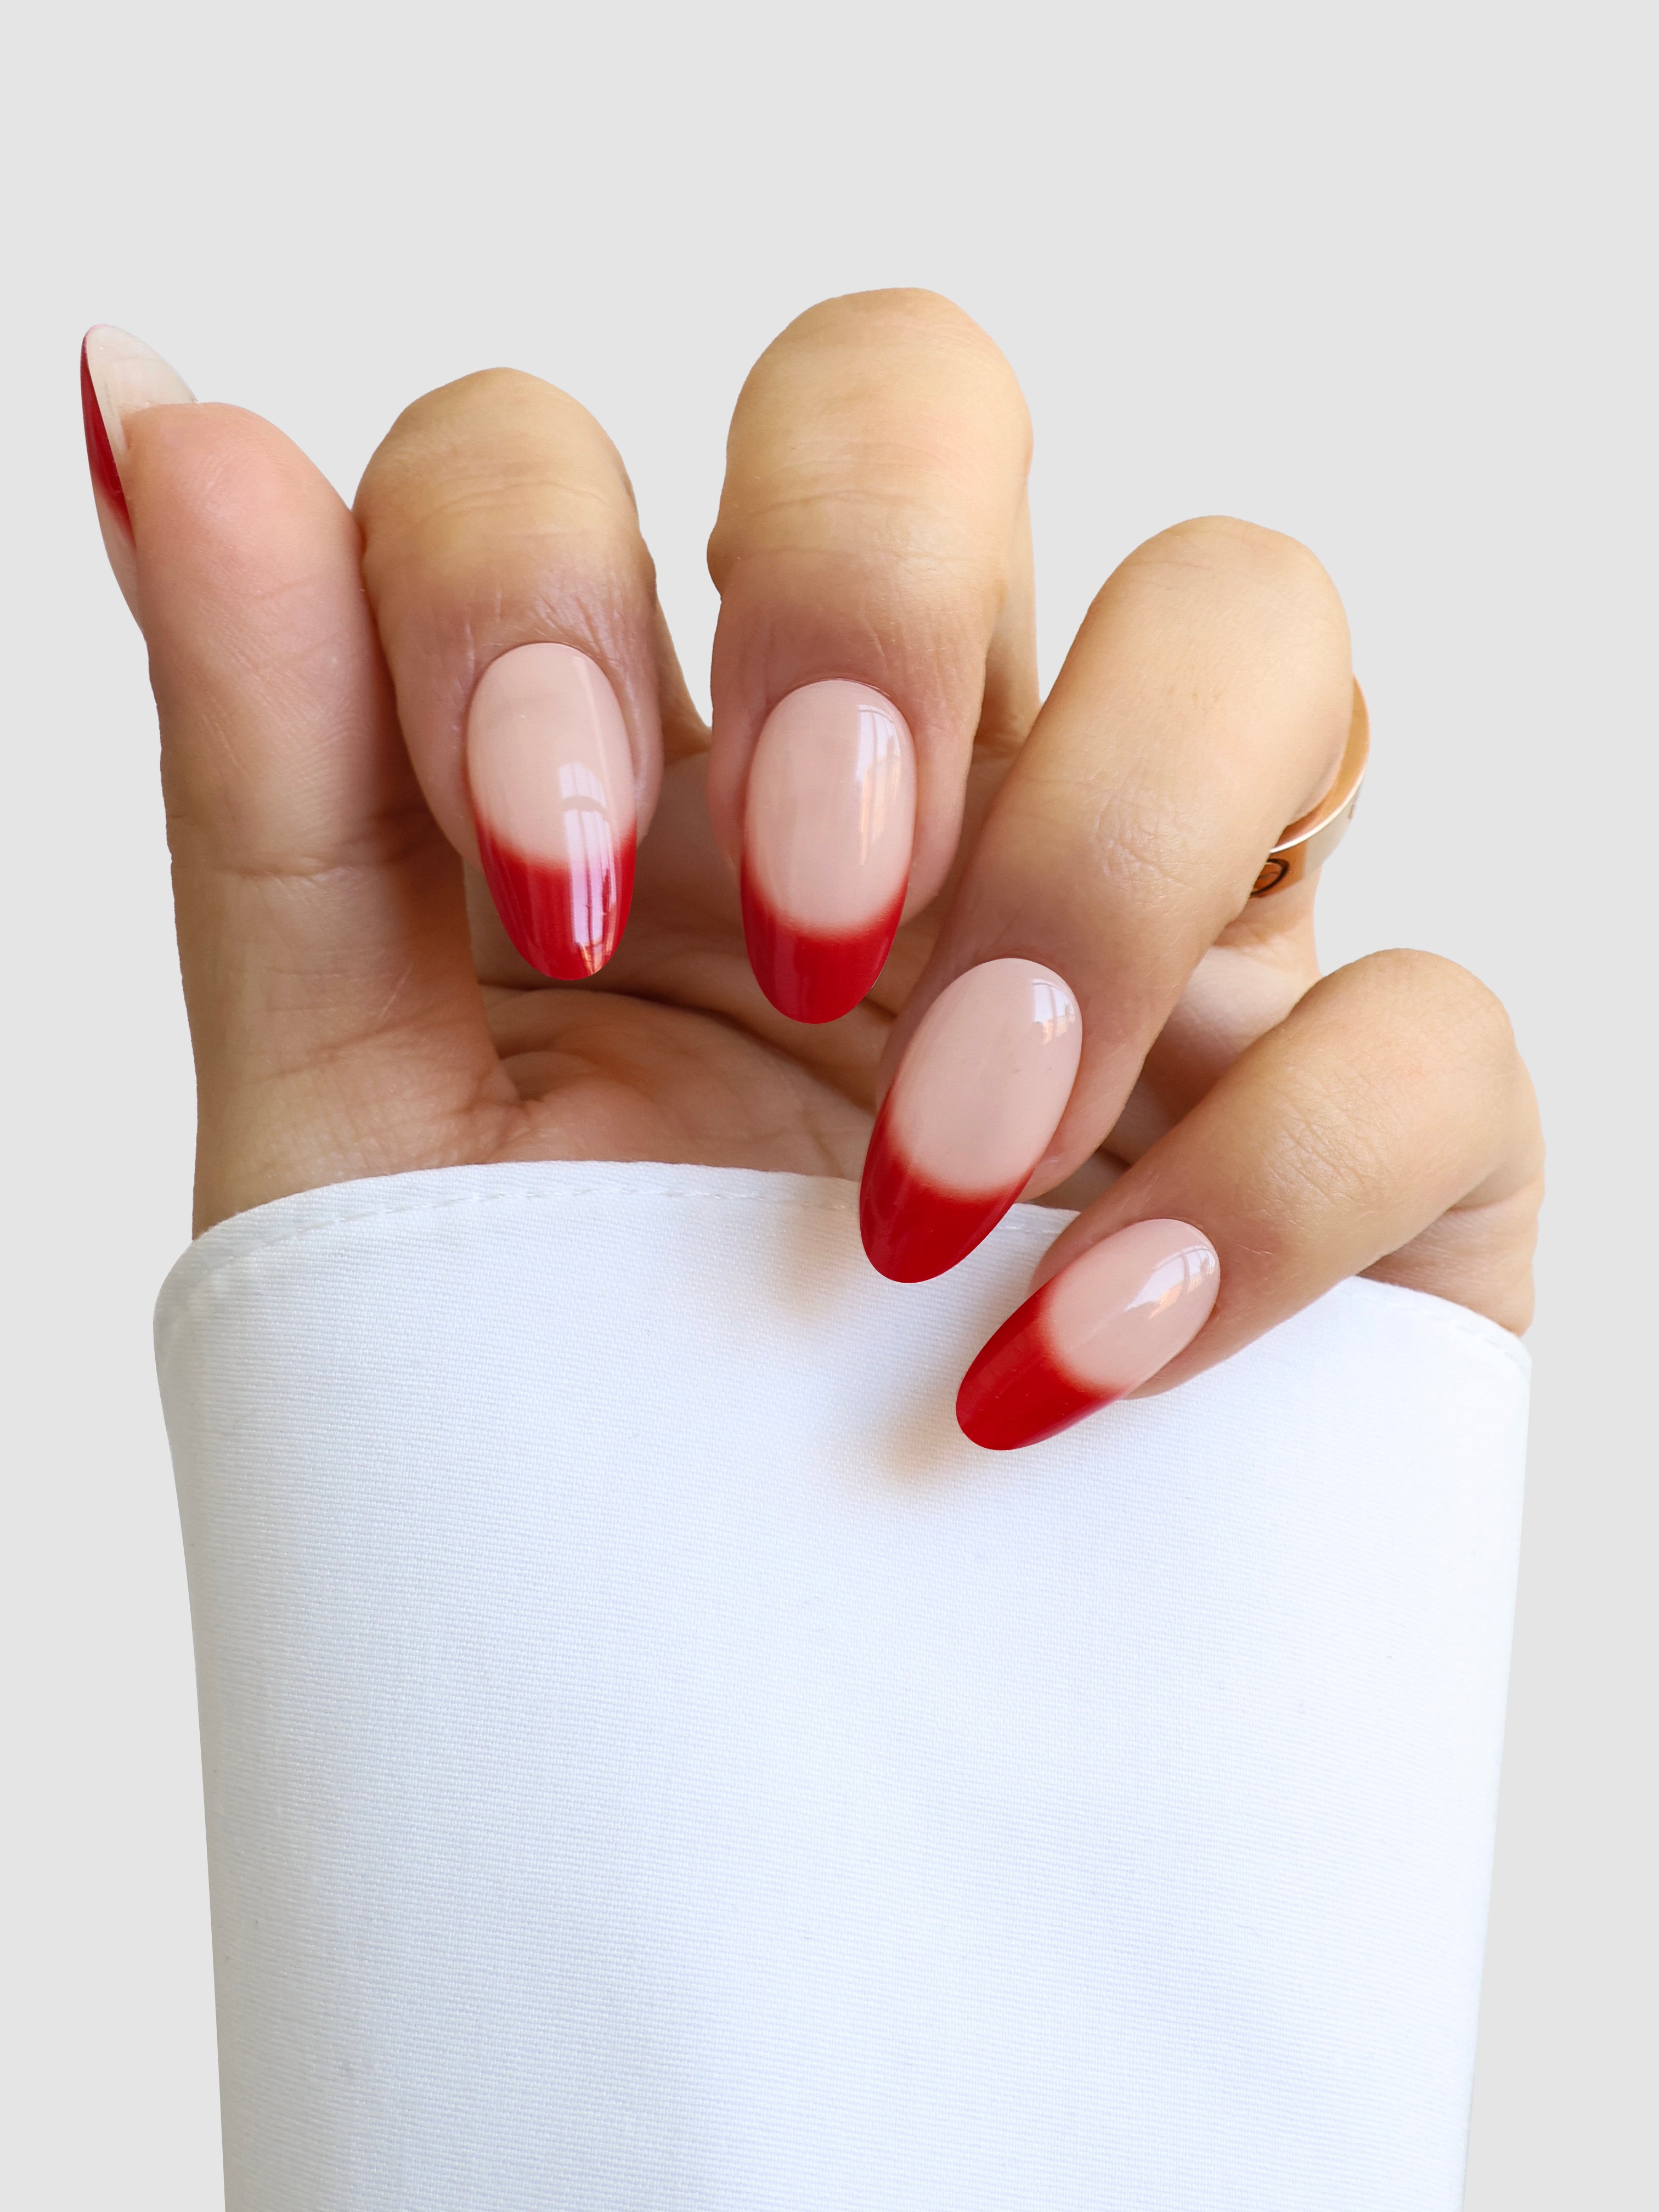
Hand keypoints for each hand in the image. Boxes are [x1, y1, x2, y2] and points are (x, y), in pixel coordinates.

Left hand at [83, 293, 1540, 1446]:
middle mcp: (905, 781)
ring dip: (1092, 878)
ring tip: (942, 1180)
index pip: (563, 455)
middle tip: (812, 917)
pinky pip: (1430, 1022)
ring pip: (1253, 617)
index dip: (534, 583)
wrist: (745, 1744)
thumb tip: (153, 402)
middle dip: (868, 601)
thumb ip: (272, 772)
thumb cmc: (552, 1408)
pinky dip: (1270, 1178)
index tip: (542, 867)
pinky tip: (1086, 1356)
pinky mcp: (1362, 1117)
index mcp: (632, 764)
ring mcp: (1162, 925)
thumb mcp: (364, 1111)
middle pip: (920, 393)